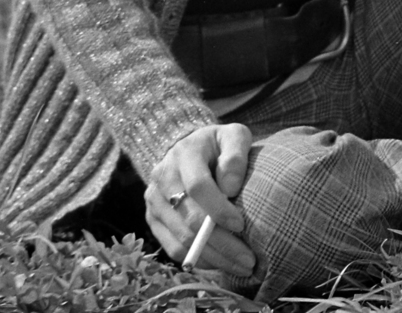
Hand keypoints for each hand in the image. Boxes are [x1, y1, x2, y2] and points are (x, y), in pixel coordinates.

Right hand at [145, 123, 255, 279]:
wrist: (187, 147)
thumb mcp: (233, 136)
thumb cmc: (218, 144)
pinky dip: (197, 259)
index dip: (218, 209)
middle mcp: (163, 178)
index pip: (197, 186)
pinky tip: (220, 262)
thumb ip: (236, 155)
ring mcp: (154, 202)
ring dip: (212, 257)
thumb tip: (231, 188)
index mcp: (184, 153)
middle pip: (188, 219)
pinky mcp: (153, 220)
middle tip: (248, 259)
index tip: (241, 224)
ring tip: (240, 265)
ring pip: (180, 239)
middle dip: (221, 243)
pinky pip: (172, 248)